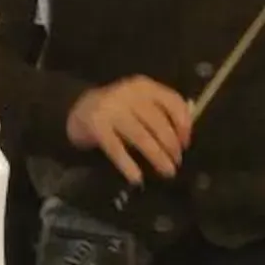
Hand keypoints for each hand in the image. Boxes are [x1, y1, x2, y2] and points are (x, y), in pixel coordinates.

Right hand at [67, 76, 193, 184]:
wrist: (78, 108)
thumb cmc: (119, 110)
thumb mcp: (140, 103)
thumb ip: (161, 113)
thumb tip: (184, 137)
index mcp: (145, 86)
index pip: (173, 102)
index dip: (184, 124)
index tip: (186, 144)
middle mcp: (130, 94)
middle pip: (158, 122)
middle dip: (171, 145)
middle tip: (177, 163)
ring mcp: (112, 109)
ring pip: (141, 136)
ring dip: (157, 156)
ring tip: (167, 172)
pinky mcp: (96, 126)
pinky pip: (116, 148)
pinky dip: (128, 165)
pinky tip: (137, 178)